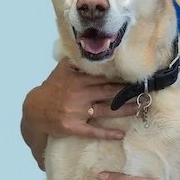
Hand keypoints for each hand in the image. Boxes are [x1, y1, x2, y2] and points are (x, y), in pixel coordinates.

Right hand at [23, 60, 139, 156]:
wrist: (35, 110)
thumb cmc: (52, 88)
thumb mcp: (62, 70)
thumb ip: (76, 60)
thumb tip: (88, 45)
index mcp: (77, 80)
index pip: (103, 77)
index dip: (120, 78)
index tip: (136, 78)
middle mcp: (78, 95)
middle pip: (108, 92)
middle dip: (126, 92)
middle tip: (144, 92)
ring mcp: (76, 112)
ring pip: (105, 111)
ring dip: (123, 110)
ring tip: (139, 107)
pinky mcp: (73, 127)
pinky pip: (93, 131)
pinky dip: (107, 133)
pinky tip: (121, 134)